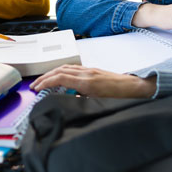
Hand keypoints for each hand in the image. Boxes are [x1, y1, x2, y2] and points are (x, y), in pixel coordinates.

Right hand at [31, 65, 155, 97]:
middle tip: (35, 85)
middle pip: (60, 70)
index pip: (59, 78)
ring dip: (52, 73)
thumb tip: (66, 103)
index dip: (45, 83)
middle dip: (45, 77)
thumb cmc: (121, 97)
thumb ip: (80, 102)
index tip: (36, 89)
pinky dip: (62, 72)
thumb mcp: (99, 104)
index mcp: (86, 82)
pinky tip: (61, 78)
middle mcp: (87, 73)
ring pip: (66, 67)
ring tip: (44, 81)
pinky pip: (73, 68)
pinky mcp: (94, 71)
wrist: (136, 88)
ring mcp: (90, 70)